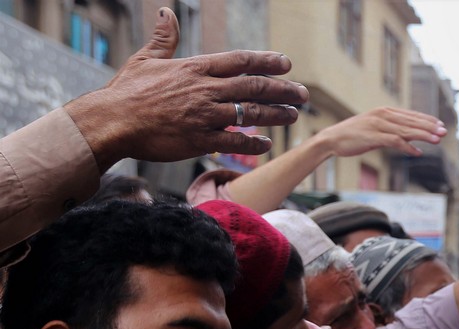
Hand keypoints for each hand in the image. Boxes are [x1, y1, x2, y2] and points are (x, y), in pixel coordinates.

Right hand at [65, 7, 308, 168]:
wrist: (112, 122)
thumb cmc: (127, 91)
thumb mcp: (146, 59)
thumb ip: (164, 39)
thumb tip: (166, 12)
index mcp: (195, 68)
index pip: (239, 61)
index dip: (266, 61)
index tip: (286, 63)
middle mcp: (205, 90)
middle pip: (253, 87)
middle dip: (282, 90)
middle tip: (303, 94)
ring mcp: (205, 115)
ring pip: (250, 114)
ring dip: (276, 115)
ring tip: (293, 116)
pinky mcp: (200, 139)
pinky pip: (235, 141)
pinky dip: (253, 143)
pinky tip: (267, 143)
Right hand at [313, 107, 445, 157]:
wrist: (332, 139)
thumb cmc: (354, 135)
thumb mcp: (376, 128)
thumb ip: (392, 130)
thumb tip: (410, 139)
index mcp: (384, 111)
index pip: (411, 115)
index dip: (427, 120)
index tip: (440, 125)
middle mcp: (383, 115)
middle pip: (411, 122)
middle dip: (430, 127)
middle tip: (444, 132)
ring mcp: (378, 125)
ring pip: (406, 130)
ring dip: (423, 136)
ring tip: (437, 140)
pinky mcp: (373, 137)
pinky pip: (394, 142)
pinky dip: (407, 147)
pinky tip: (417, 153)